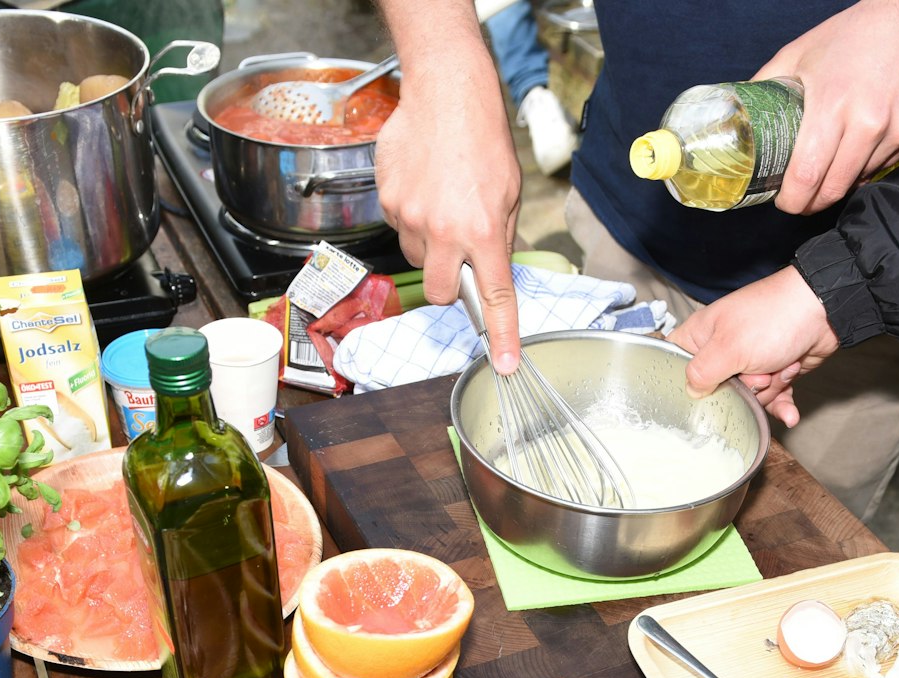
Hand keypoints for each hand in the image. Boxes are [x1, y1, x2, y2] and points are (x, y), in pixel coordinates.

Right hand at [375, 75, 523, 371]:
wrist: (446, 92)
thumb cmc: (483, 137)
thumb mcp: (510, 192)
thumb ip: (501, 235)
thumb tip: (493, 267)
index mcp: (485, 231)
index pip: (494, 297)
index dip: (501, 335)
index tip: (504, 364)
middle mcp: (445, 231)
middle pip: (441, 292)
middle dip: (449, 283)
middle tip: (458, 253)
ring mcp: (411, 218)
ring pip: (418, 257)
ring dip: (430, 244)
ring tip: (442, 201)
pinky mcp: (388, 202)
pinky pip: (400, 226)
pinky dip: (411, 214)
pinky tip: (424, 184)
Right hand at [669, 267, 838, 426]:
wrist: (823, 312)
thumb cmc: (772, 318)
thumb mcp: (728, 348)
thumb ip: (700, 374)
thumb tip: (690, 392)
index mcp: (701, 336)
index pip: (675, 365)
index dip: (684, 384)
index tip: (705, 391)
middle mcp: (722, 350)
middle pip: (716, 391)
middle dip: (743, 390)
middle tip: (757, 373)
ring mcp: (748, 362)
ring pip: (746, 398)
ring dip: (769, 391)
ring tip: (780, 368)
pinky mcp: (772, 372)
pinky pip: (770, 400)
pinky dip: (783, 404)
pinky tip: (791, 412)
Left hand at [755, 0, 898, 213]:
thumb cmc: (851, 35)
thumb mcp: (799, 54)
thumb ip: (766, 85)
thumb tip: (738, 113)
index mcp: (831, 103)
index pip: (807, 174)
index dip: (792, 198)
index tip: (783, 201)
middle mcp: (866, 122)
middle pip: (832, 189)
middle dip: (811, 202)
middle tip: (799, 199)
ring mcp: (892, 131)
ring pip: (856, 182)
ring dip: (836, 185)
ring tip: (825, 170)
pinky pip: (879, 169)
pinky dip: (861, 170)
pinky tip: (852, 152)